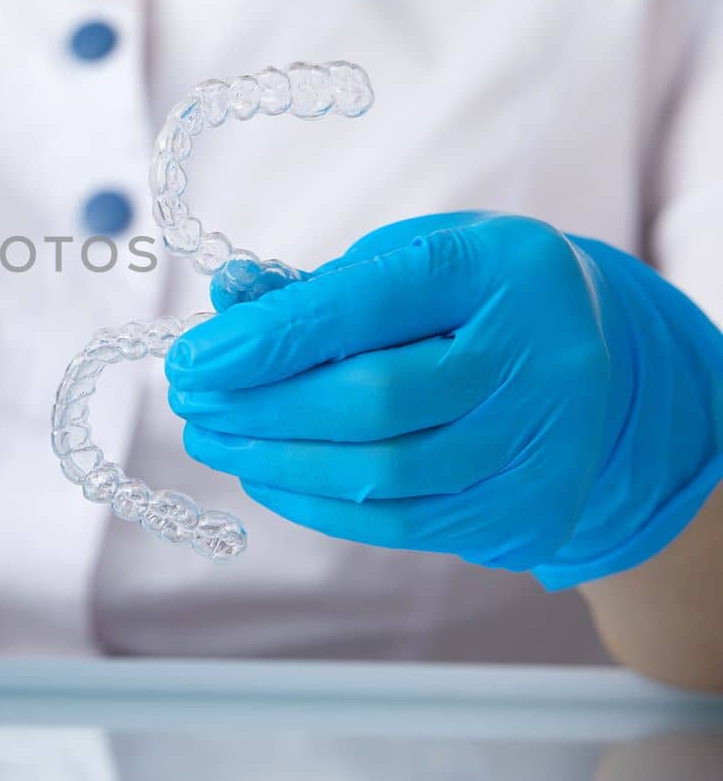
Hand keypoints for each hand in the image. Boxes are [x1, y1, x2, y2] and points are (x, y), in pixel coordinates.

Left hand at [166, 212, 722, 585]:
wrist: (590, 355)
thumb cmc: (468, 295)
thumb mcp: (405, 258)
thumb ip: (318, 287)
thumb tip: (226, 305)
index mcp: (503, 267)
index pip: (371, 304)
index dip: (271, 339)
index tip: (190, 359)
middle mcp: (540, 359)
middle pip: (377, 400)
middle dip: (261, 407)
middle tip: (189, 402)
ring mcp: (542, 445)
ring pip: (384, 473)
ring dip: (275, 462)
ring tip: (210, 438)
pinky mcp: (528, 509)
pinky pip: (402, 522)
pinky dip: (318, 504)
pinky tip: (264, 475)